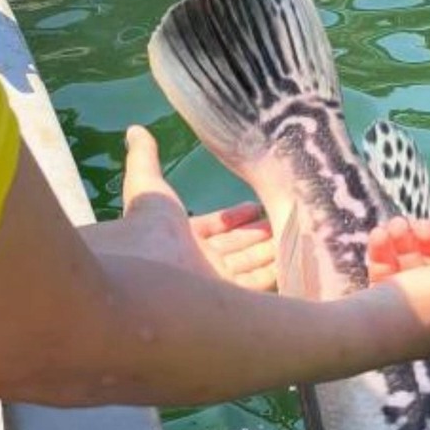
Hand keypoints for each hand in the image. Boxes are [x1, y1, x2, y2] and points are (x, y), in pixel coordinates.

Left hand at [95, 126, 276, 291]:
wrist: (152, 271)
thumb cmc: (152, 227)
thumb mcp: (147, 184)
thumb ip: (144, 158)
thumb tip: (134, 129)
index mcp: (181, 237)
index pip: (214, 227)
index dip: (234, 217)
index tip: (257, 206)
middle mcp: (199, 262)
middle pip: (235, 246)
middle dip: (258, 234)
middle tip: (284, 220)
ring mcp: (215, 283)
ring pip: (249, 265)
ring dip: (270, 251)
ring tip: (295, 236)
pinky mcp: (232, 300)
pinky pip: (258, 285)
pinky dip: (275, 273)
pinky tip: (293, 260)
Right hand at [366, 215, 429, 353]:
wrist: (364, 329)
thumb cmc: (422, 307)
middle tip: (419, 226)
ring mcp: (408, 315)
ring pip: (412, 267)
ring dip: (404, 241)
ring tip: (394, 225)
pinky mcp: (381, 308)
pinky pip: (387, 273)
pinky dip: (384, 251)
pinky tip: (378, 235)